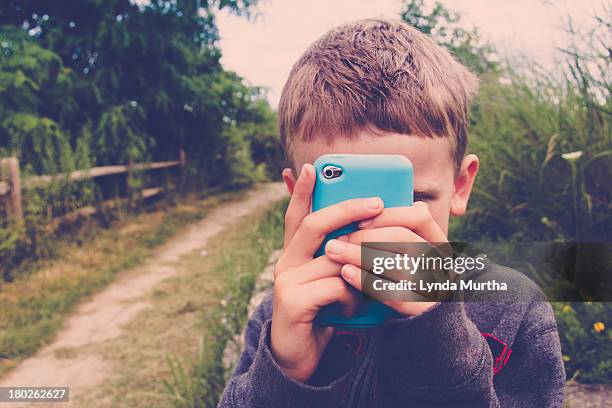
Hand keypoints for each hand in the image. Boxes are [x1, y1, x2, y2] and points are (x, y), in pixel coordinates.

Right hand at [271, 164, 384, 381]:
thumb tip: (365, 233)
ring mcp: (285, 280)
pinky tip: (350, 309)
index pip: (297, 215)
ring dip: (359, 271)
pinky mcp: (292, 301)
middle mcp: (285, 261)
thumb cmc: (321, 314)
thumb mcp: (331, 281)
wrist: (300, 356)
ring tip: (368, 286)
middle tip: (377, 202)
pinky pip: (334, 286)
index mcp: (294, 254)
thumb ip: (340, 259)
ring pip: (332, 258)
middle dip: (347, 209)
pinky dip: (350, 297)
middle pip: (315, 224)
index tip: (313, 168)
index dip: (303, 191)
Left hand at [324, 202, 445, 315]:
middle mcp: (441, 263)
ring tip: (333, 252)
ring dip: (360, 256)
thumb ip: (395, 233)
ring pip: (396, 265)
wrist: (427, 328)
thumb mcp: (410, 256)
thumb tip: (368, 205)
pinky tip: (345, 274)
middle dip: (365, 236)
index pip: (419, 217)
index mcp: (439, 244)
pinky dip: (366, 281)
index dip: (389, 215)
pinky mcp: (422, 310)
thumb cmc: (407, 282)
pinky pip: (392, 293)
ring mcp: (435, 287)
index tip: (360, 220)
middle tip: (336, 239)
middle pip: (403, 239)